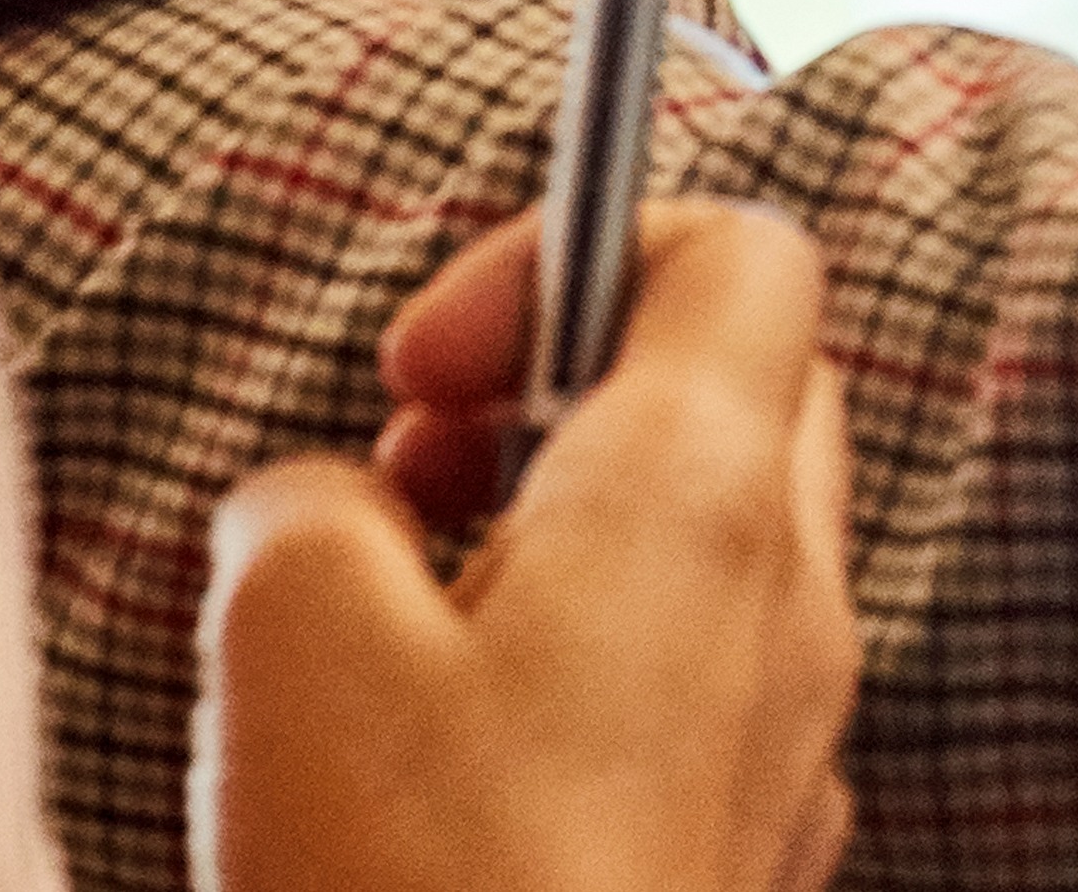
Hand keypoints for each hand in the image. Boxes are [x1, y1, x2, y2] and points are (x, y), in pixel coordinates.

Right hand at [200, 201, 858, 891]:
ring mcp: (792, 735)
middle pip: (732, 387)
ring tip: (406, 636)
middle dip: (561, 394)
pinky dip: (587, 675)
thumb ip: (306, 498)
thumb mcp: (285, 631)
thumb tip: (331, 505)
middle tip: (412, 481)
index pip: (738, 248)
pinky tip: (455, 768)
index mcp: (706, 494)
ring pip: (713, 547)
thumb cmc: (418, 884)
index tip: (427, 366)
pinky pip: (697, 692)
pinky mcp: (753, 848)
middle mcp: (792, 600)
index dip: (569, 251)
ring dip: (560, 544)